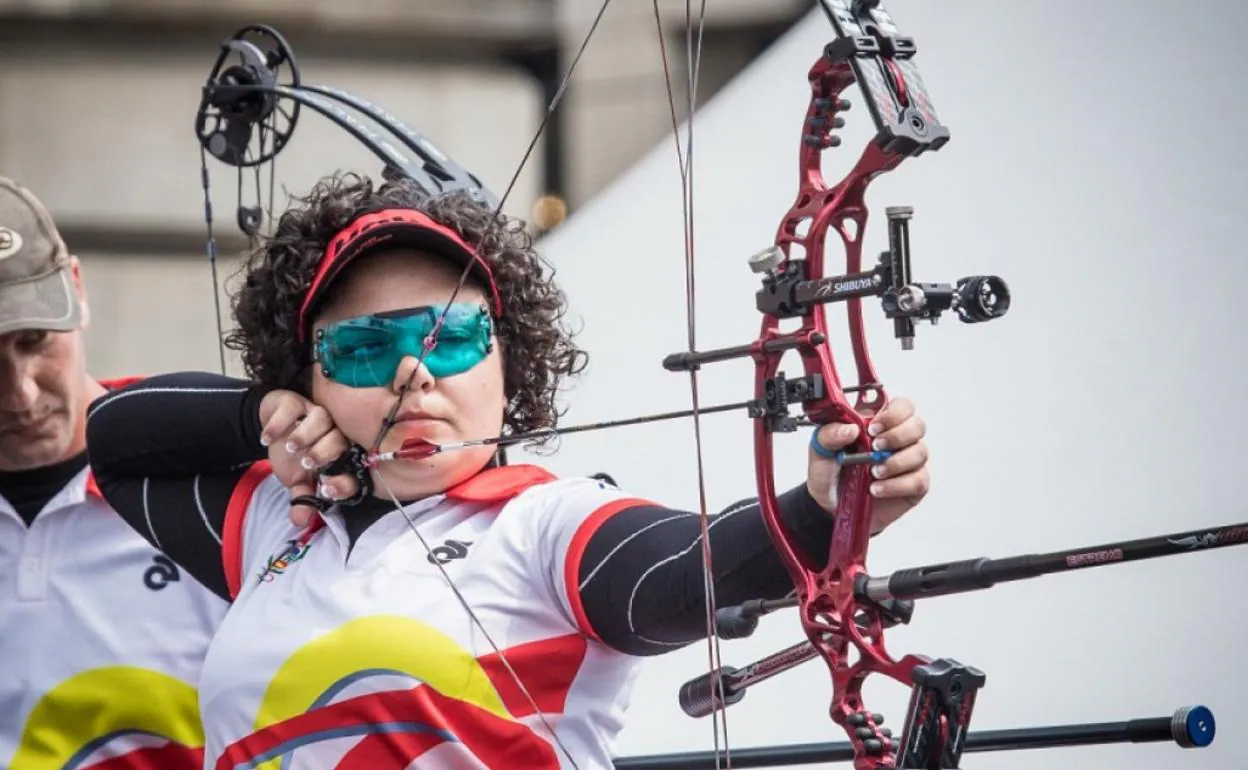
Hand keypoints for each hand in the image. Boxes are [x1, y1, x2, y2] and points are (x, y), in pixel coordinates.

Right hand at [258, 390, 358, 525]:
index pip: (349, 466)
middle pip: (339, 439)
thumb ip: (301, 498)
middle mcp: (333, 432)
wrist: (272, 426)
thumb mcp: (296, 478)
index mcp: (339, 454)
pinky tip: (268, 438)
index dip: (342, 480)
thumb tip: (299, 521)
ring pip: (321, 419)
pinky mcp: (296, 402)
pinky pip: (293, 407)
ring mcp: (315, 414)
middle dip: (324, 452)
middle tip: (307, 463)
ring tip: (290, 447)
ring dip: (305, 435)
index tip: (327, 490)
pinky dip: (279, 423)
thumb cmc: (292, 454)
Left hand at [806, 397, 929, 533]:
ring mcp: (908, 462)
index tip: (873, 428)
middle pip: (917, 426)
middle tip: (875, 447)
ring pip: (920, 453)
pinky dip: (897, 485)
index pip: (902, 406)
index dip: (893, 413)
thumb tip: (850, 429)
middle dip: (897, 436)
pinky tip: (877, 489)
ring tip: (873, 472)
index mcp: (878, 423)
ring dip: (896, 462)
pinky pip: (918, 480)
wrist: (828, 503)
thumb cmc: (830, 470)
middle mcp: (898, 439)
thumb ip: (830, 433)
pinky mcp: (913, 485)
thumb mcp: (821, 448)